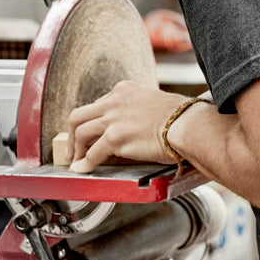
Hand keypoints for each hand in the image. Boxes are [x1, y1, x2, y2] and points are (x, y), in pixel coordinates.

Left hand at [66, 80, 188, 172]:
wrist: (188, 124)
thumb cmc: (180, 117)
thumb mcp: (153, 102)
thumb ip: (137, 110)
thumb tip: (131, 129)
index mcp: (124, 90)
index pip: (98, 105)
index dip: (92, 122)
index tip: (91, 132)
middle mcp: (114, 101)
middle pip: (79, 115)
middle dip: (72, 134)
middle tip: (73, 148)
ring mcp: (113, 119)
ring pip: (80, 132)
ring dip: (76, 149)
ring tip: (76, 161)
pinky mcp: (116, 138)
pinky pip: (92, 153)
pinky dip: (85, 163)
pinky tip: (82, 169)